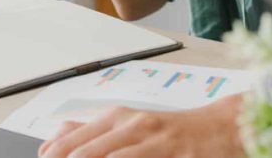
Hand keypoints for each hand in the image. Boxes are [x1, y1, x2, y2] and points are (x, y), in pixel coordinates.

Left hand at [37, 95, 244, 157]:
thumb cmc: (170, 131)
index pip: (71, 142)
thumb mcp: (129, 124)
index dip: (52, 156)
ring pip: (109, 157)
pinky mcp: (172, 156)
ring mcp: (152, 143)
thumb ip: (91, 131)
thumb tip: (53, 137)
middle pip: (84, 153)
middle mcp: (132, 126)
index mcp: (118, 117)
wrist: (219, 129)